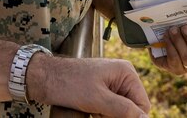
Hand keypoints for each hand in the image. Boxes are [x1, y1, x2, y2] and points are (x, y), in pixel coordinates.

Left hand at [28, 54, 150, 117]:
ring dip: (108, 116)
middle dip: (117, 117)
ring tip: (93, 112)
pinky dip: (102, 114)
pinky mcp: (102, 90)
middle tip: (99, 114)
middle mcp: (122, 76)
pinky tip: (91, 112)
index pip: (142, 105)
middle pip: (131, 108)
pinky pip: (110, 108)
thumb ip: (124, 110)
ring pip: (120, 111)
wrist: (45, 78)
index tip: (110, 117)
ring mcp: (111, 83)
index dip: (130, 117)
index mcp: (126, 73)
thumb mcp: (98, 99)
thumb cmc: (69, 83)